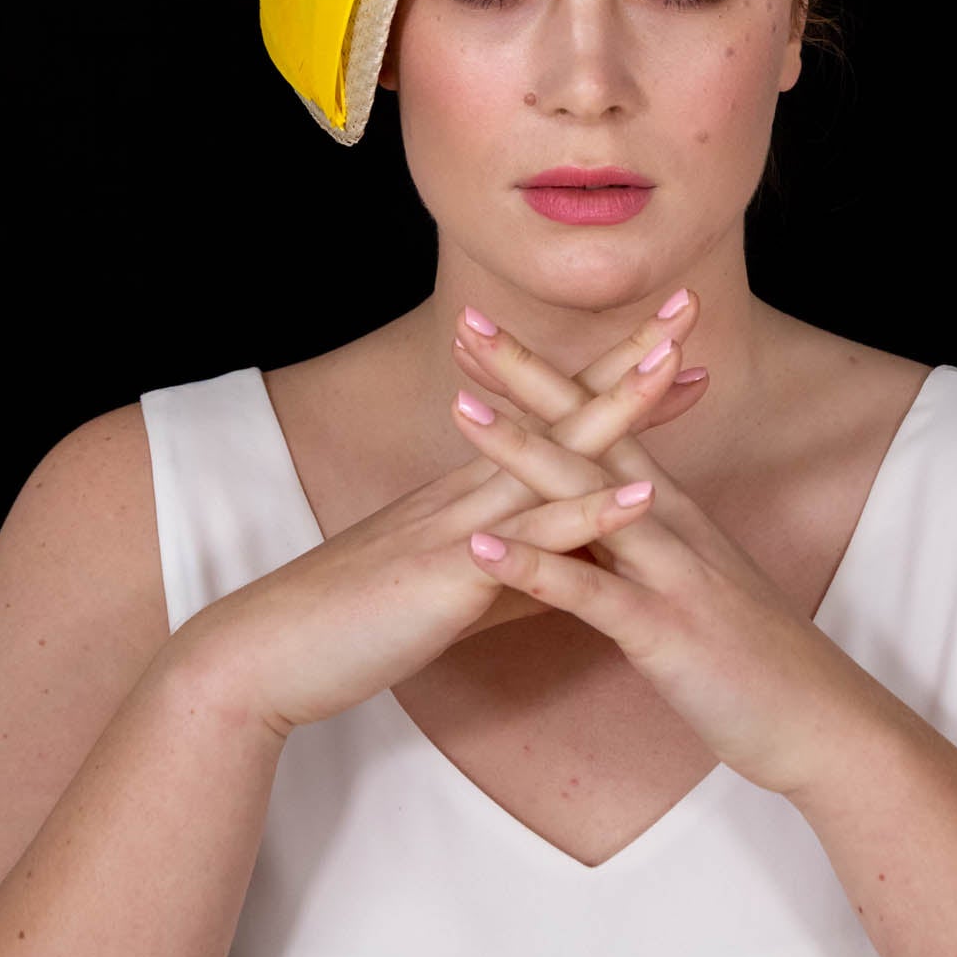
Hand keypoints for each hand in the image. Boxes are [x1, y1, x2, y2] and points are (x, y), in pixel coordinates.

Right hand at [174, 295, 709, 737]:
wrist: (269, 654)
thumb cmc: (357, 622)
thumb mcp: (458, 591)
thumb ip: (520, 574)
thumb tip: (575, 568)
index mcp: (473, 493)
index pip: (556, 420)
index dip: (615, 381)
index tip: (672, 343)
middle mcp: (470, 491)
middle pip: (562, 410)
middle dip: (628, 358)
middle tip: (688, 302)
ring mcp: (460, 525)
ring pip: (551, 456)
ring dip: (615, 409)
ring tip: (672, 365)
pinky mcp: (450, 575)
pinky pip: (531, 542)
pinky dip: (587, 516)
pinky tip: (639, 496)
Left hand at [448, 305, 871, 797]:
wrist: (824, 722)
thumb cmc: (753, 659)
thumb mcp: (689, 584)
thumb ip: (640, 544)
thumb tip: (590, 518)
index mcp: (669, 510)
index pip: (601, 421)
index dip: (547, 375)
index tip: (491, 330)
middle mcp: (669, 523)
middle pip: (590, 432)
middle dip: (528, 377)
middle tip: (469, 323)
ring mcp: (670, 572)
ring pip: (585, 497)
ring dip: (522, 450)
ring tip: (462, 409)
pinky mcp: (665, 630)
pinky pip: (591, 594)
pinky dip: (534, 568)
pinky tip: (481, 549)